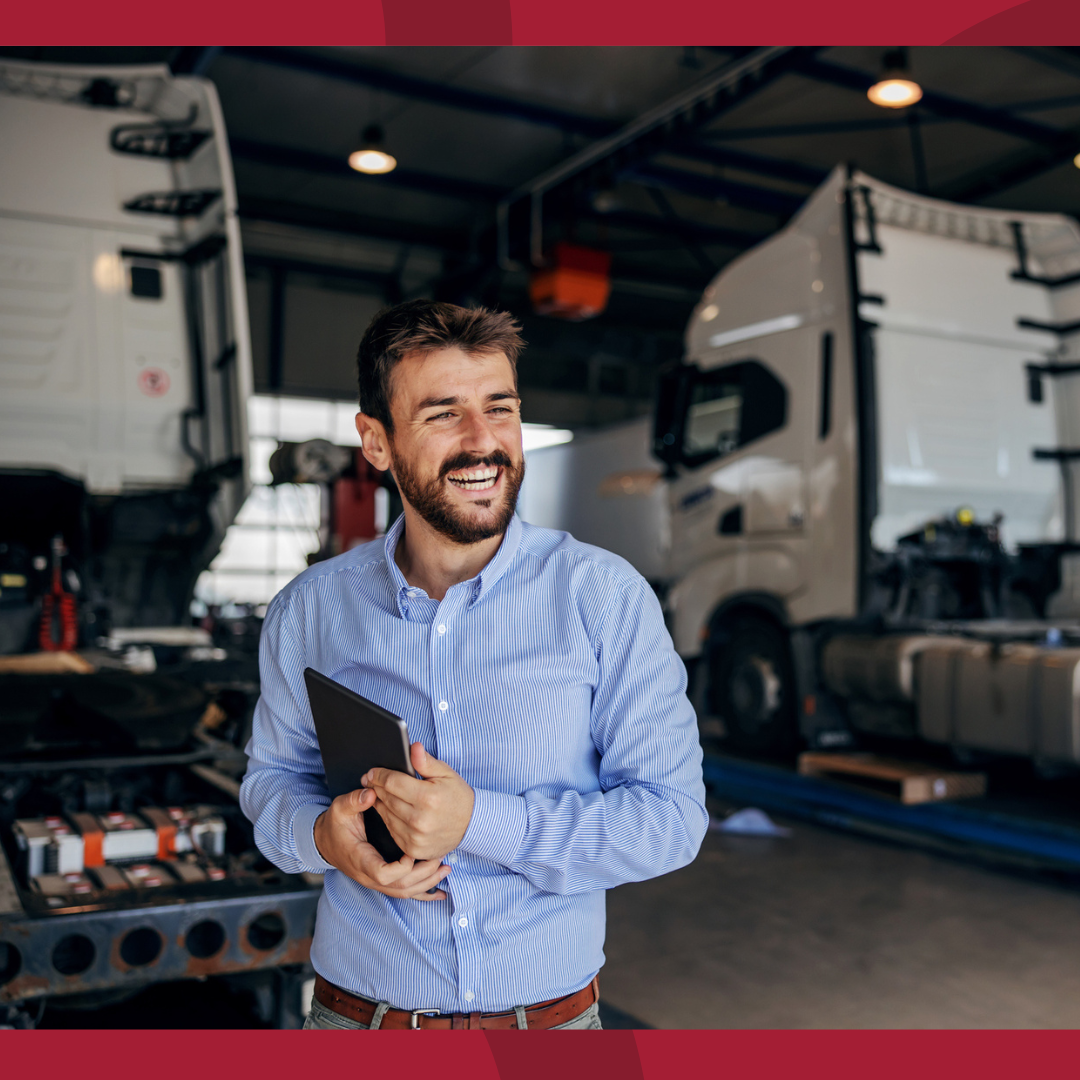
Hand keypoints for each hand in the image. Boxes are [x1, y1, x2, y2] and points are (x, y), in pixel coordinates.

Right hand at [313, 787, 448, 900]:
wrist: (325, 841)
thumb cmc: (335, 825)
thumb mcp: (340, 809)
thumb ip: (354, 801)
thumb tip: (370, 793)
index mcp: (361, 860)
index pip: (383, 874)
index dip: (400, 867)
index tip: (411, 853)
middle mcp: (369, 876)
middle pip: (400, 887)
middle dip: (423, 875)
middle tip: (440, 859)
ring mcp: (376, 881)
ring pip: (404, 892)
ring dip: (427, 883)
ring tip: (445, 868)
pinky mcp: (382, 881)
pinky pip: (404, 893)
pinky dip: (423, 893)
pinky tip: (439, 892)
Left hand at [363, 743, 474, 861]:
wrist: (471, 826)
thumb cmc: (457, 796)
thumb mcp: (446, 773)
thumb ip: (426, 762)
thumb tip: (413, 747)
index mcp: (428, 798)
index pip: (393, 782)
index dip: (379, 775)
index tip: (372, 772)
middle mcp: (420, 819)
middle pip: (386, 798)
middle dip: (377, 787)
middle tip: (371, 780)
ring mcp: (415, 837)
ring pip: (386, 815)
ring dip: (380, 802)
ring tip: (379, 793)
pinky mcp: (413, 849)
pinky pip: (391, 830)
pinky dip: (388, 818)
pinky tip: (390, 809)